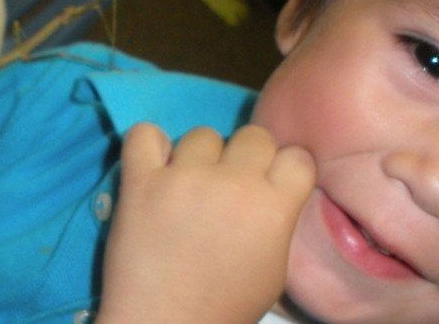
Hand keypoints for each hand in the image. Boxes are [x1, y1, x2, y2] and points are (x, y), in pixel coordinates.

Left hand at [98, 124, 314, 322]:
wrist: (164, 323)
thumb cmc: (224, 305)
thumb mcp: (274, 268)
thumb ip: (277, 219)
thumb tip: (270, 190)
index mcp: (274, 206)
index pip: (297, 156)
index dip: (282, 168)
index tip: (267, 184)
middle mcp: (234, 182)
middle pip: (253, 136)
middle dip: (243, 158)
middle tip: (226, 186)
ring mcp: (185, 177)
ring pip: (202, 134)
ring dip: (197, 157)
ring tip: (185, 187)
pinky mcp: (141, 180)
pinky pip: (143, 134)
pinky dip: (148, 144)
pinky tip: (153, 166)